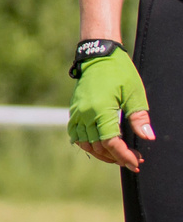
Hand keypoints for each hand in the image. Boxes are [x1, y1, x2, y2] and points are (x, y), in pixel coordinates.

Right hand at [72, 47, 154, 170]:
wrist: (98, 57)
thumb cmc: (119, 73)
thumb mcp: (134, 94)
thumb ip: (139, 118)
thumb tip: (148, 137)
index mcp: (101, 110)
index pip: (111, 143)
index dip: (124, 156)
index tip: (136, 163)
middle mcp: (85, 114)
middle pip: (98, 146)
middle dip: (116, 157)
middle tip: (134, 160)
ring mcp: (76, 113)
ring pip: (85, 144)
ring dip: (101, 154)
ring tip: (117, 156)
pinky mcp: (73, 112)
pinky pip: (76, 135)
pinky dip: (87, 144)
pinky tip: (99, 146)